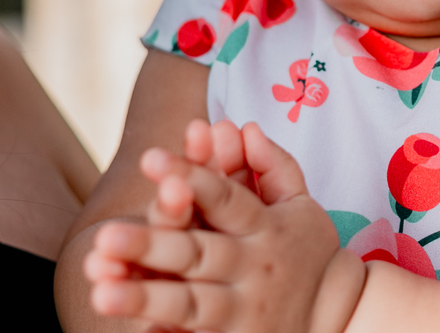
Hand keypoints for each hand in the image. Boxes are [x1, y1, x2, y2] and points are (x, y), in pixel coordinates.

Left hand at [86, 123, 366, 332]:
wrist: (340, 318)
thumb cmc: (310, 252)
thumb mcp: (302, 205)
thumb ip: (275, 165)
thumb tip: (245, 126)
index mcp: (266, 228)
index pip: (226, 199)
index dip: (191, 177)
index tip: (150, 157)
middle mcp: (251, 268)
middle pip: (197, 253)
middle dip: (151, 245)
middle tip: (105, 236)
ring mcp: (241, 311)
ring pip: (187, 304)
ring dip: (144, 296)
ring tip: (99, 290)